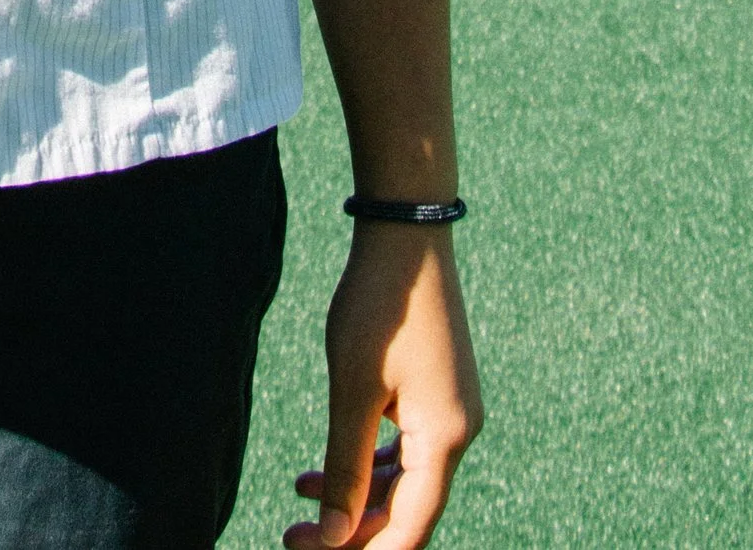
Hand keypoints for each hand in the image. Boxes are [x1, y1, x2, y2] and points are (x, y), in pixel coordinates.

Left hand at [282, 227, 479, 546]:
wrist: (405, 232)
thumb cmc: (378, 306)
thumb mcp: (352, 390)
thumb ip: (346, 467)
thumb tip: (333, 535)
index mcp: (445, 438)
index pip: (410, 527)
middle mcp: (459, 432)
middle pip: (407, 507)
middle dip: (351, 526)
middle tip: (293, 533)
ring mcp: (451, 410)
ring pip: (403, 480)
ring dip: (354, 494)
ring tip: (298, 497)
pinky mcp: (437, 391)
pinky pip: (404, 448)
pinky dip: (366, 461)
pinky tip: (319, 466)